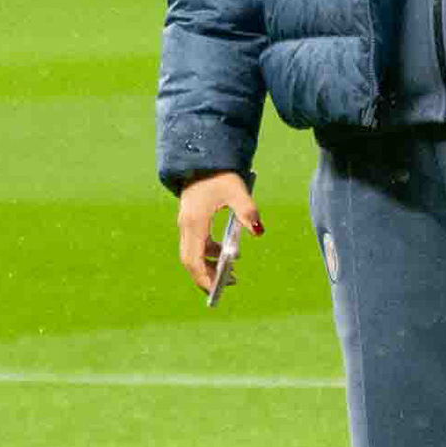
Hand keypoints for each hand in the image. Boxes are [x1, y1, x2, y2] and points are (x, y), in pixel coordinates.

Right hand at [175, 173, 259, 295]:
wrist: (202, 158)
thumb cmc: (219, 174)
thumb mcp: (236, 190)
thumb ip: (247, 210)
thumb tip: (258, 231)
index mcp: (195, 222)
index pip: (193, 258)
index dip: (202, 276)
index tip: (216, 289)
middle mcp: (186, 226)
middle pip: (190, 260)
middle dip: (206, 276)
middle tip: (226, 286)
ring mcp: (187, 224)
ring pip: (193, 253)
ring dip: (209, 265)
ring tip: (232, 273)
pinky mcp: (191, 221)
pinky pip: (197, 244)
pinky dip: (210, 253)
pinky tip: (228, 252)